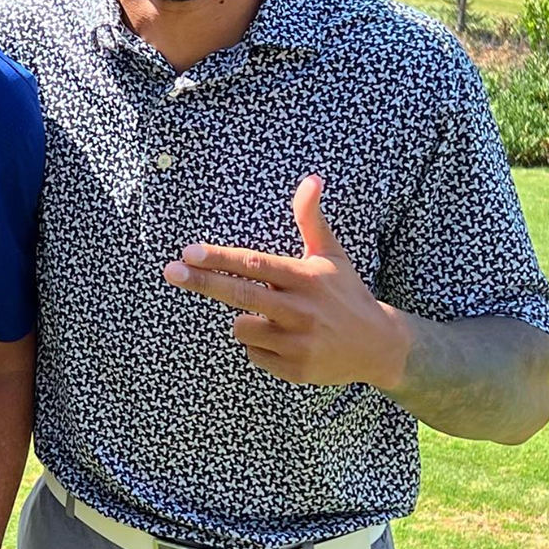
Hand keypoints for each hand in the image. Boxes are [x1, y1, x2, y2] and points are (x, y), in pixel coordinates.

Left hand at [163, 175, 409, 388]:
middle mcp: (301, 310)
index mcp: (306, 278)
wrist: (380, 347)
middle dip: (203, 282)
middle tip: (169, 271)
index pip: (255, 264)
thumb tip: (310, 178)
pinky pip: (254, 354)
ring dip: (245, 320)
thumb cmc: (346, 294)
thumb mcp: (332, 255)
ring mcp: (298, 342)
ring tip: (273, 317)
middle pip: (241, 295)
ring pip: (242, 328)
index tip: (189, 251)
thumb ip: (312, 220)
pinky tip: (287, 341)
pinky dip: (260, 346)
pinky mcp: (295, 370)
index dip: (220, 258)